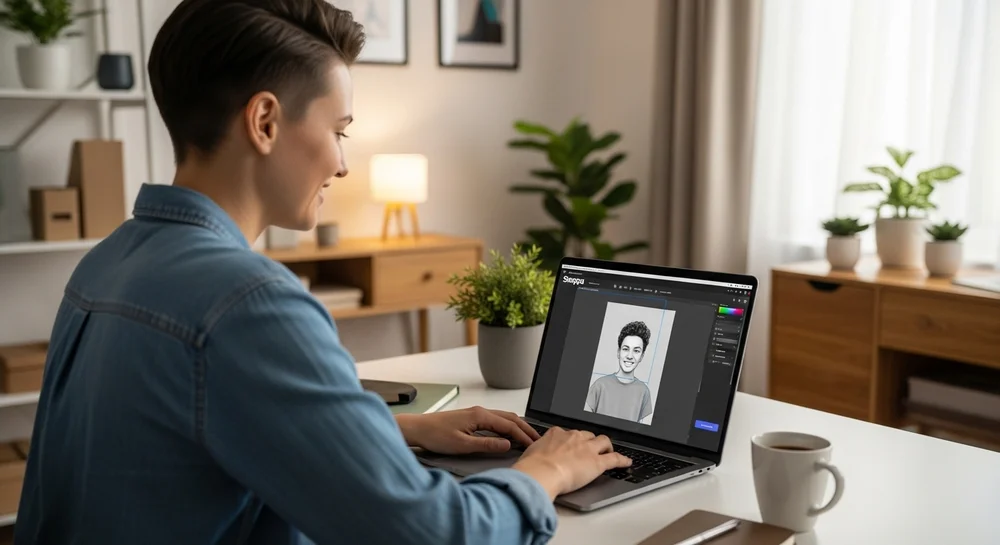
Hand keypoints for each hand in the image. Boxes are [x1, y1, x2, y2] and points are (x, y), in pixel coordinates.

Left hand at [396, 406, 541, 454]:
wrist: (418, 429)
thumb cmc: (436, 436)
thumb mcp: (463, 445)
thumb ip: (487, 445)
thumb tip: (507, 445)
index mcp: (480, 416)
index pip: (509, 425)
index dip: (523, 436)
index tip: (534, 445)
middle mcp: (480, 411)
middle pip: (510, 418)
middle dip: (525, 429)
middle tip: (538, 440)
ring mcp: (476, 413)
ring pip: (504, 417)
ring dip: (517, 426)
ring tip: (527, 437)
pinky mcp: (472, 417)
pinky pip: (496, 419)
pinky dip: (507, 426)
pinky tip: (508, 434)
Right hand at [512, 427, 631, 500]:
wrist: (541, 472)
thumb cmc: (532, 466)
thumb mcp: (530, 453)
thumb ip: (536, 452)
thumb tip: (533, 458)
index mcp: (557, 433)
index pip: (568, 433)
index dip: (572, 440)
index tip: (571, 444)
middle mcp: (574, 437)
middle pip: (587, 435)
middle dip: (589, 441)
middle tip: (589, 449)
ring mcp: (587, 449)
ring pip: (603, 442)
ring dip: (606, 446)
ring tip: (608, 452)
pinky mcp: (597, 463)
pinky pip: (614, 459)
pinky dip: (622, 460)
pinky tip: (626, 462)